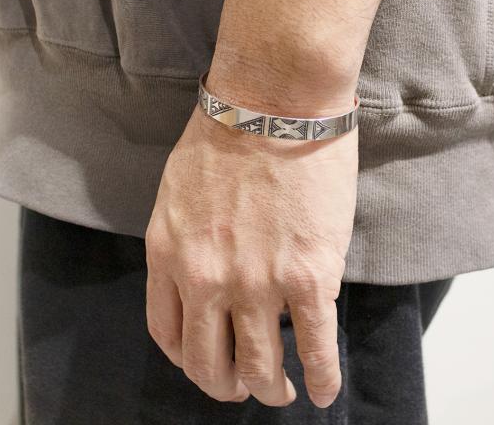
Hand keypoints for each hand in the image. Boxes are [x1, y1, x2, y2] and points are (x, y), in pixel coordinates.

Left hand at [145, 104, 357, 406]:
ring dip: (271, 390)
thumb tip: (207, 269)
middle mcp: (207, 278)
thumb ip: (185, 239)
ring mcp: (258, 282)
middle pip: (208, 363)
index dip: (189, 359)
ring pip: (260, 367)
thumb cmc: (228, 132)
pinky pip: (316, 348)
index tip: (206, 361)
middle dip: (226, 385)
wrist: (274, 100)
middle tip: (242, 386)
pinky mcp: (309, 277)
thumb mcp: (178, 190)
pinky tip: (324, 390)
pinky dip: (321, 379)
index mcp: (170, 254)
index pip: (168, 333)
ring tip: (282, 393)